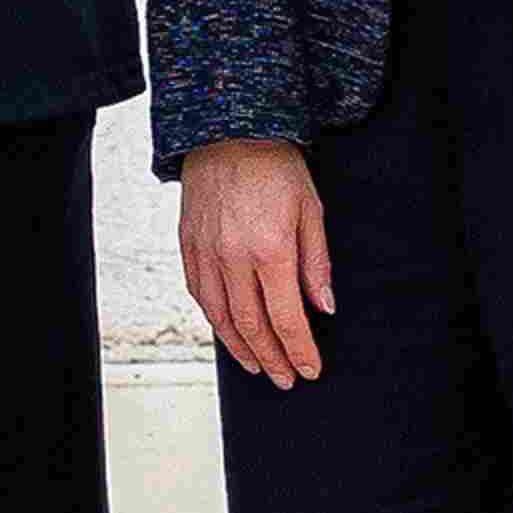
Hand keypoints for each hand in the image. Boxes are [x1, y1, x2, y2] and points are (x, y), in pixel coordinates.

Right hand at [178, 139, 331, 386]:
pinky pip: (199, 293)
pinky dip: (214, 319)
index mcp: (270, 250)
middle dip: (271, 358)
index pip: (287, 317)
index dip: (299, 350)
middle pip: (252, 325)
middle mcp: (233, 257)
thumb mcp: (311, 212)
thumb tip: (324, 307)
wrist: (227, 133)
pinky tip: (227, 331)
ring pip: (221, 316)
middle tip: (286, 378)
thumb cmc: (275, 168)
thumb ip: (316, 264)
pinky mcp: (188, 245)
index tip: (310, 370)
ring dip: (241, 347)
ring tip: (257, 366)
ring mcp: (206, 253)